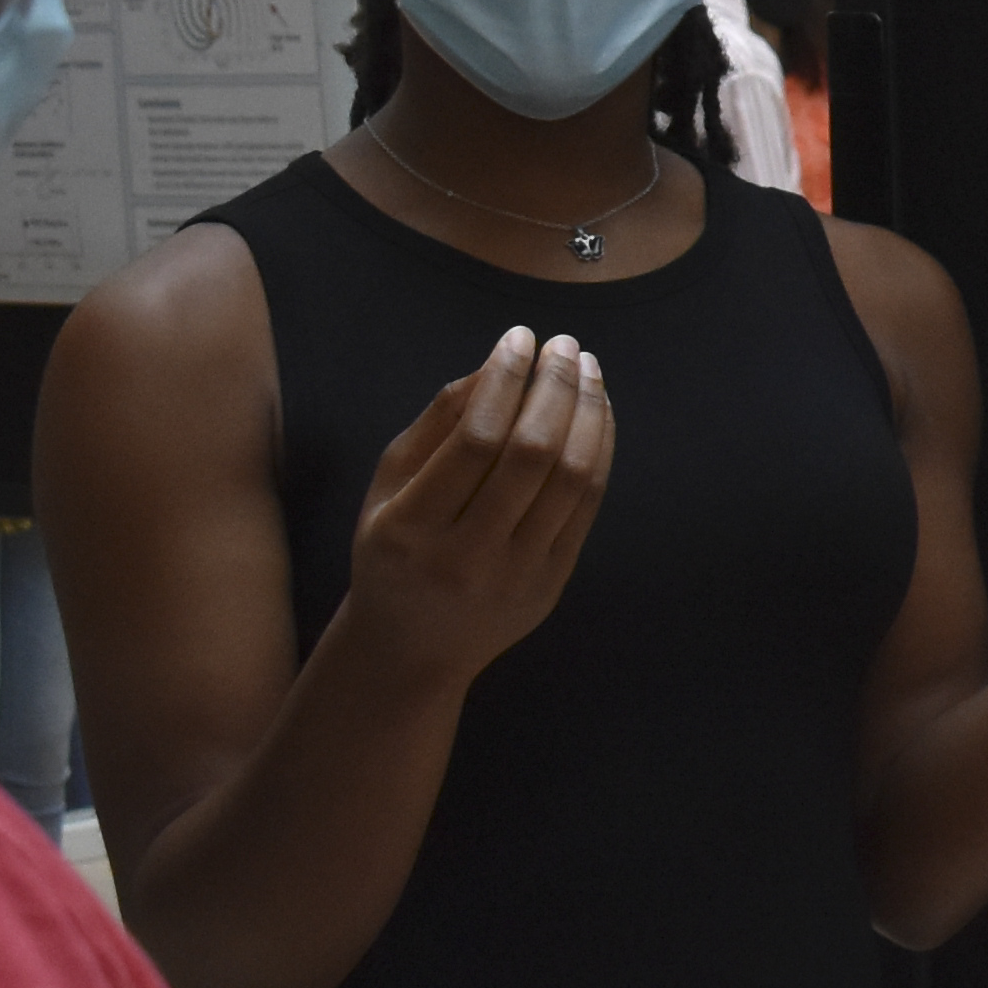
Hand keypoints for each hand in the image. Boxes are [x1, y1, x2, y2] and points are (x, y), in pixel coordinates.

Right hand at [341, 327, 615, 684]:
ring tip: (587, 368)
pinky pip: (587, 505)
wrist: (412, 649)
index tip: (520, 337)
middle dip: (554, 387)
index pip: (474, 439)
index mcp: (411, 529)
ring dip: (587, 412)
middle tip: (564, 343)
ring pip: (570, 478)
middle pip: (531, 454)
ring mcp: (515, 576)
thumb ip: (435, 425)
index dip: (505, 379)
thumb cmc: (395, 551)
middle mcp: (466, 557)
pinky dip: (599, 450)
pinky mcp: (551, 585)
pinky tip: (597, 413)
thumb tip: (495, 365)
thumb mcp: (388, 488)